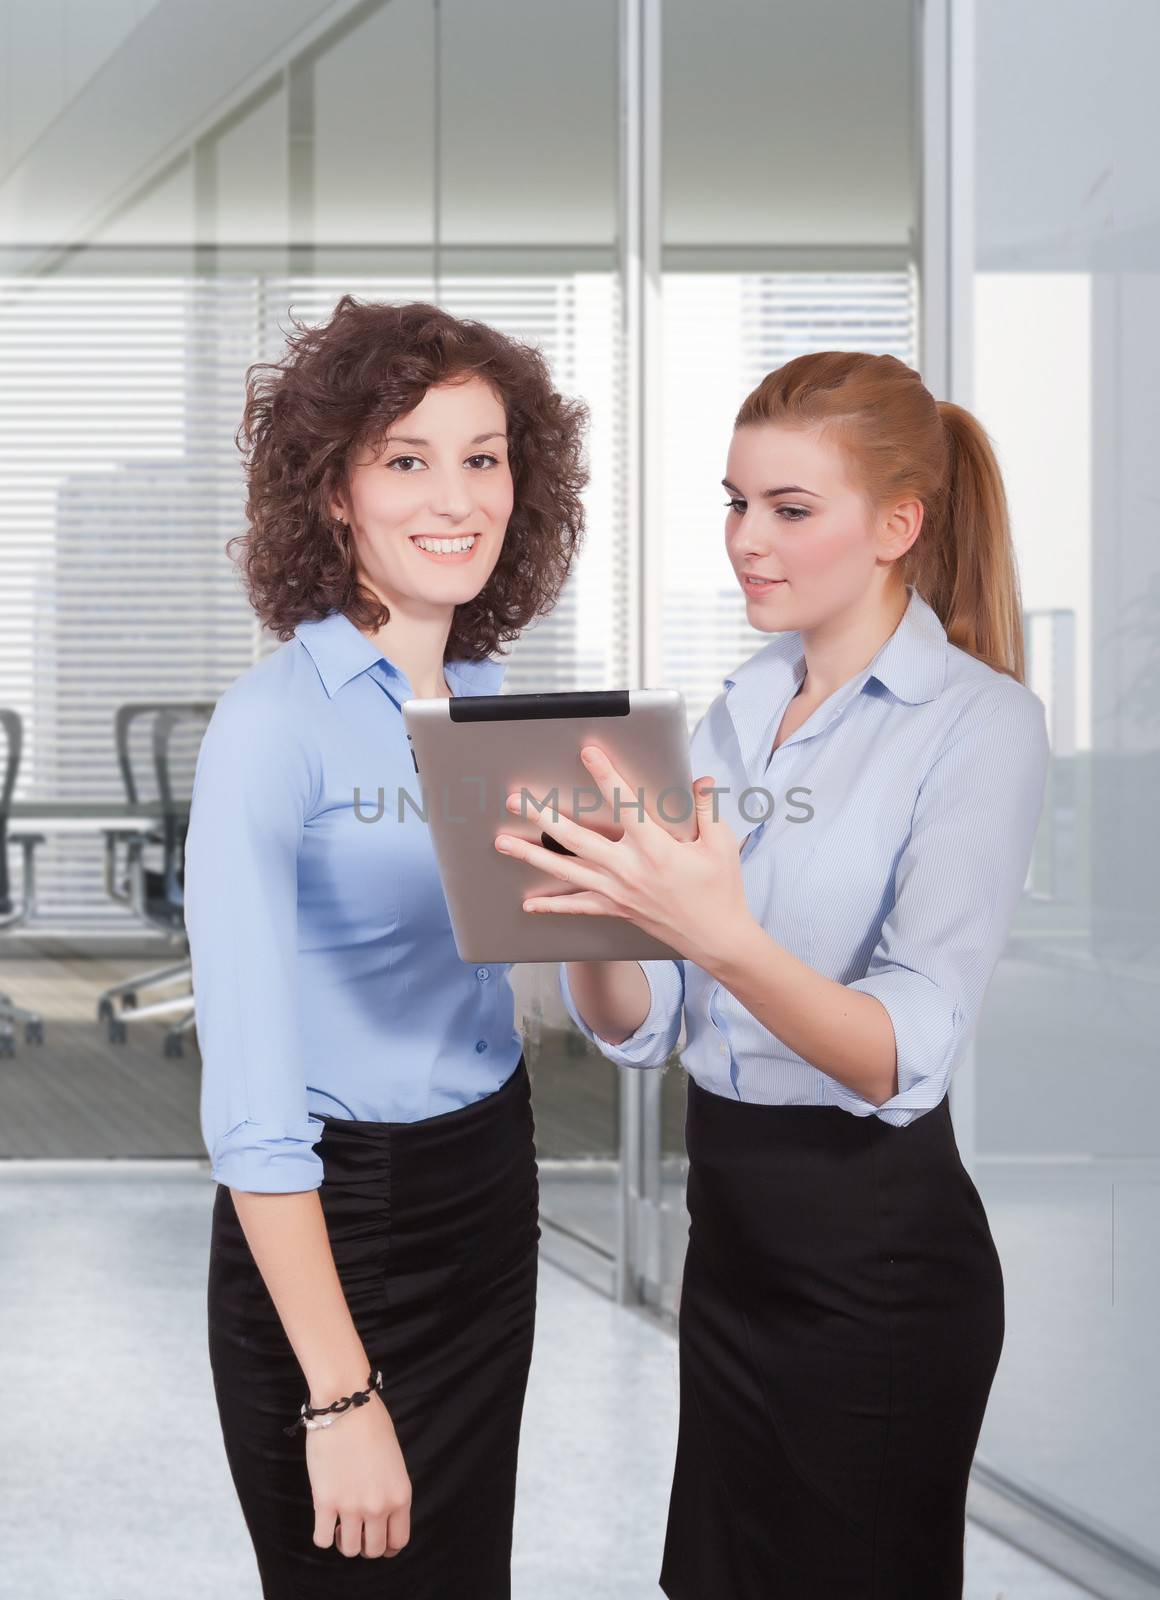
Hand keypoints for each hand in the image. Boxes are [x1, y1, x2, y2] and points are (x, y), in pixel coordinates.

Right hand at [308, 1389, 411, 1559]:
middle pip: (374, 1550)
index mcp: (400, 1495)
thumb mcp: (394, 1460)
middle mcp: (379, 1506)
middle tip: (356, 1530)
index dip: (388, 1545)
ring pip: (349, 1549)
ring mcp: (351, 1507)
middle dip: (365, 1544)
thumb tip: (379, 1509)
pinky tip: (324, 1520)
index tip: (377, 1538)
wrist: (346, 1404)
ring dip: (343, 1541)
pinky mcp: (325, 1502)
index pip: (399, 1540)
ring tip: (339, 1524)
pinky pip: (322, 1540)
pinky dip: (322, 1536)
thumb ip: (389, 1488)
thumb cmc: (372, 1423)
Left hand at [493, 745, 755, 970]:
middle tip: (516, 799)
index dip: (606, 775)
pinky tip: (529, 902)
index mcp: (656, 847)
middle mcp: (629, 868)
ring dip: (532, 854)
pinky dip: (552, 905)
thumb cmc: (721, 889)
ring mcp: (618, 891)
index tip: (588, 753)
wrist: (716, 938)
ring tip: (503, 842)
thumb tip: (699, 780)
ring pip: (566, 869)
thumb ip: (706, 809)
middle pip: (576, 837)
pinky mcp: (616, 909)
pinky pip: (577, 906)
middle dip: (543, 816)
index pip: (625, 804)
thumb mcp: (721, 844)